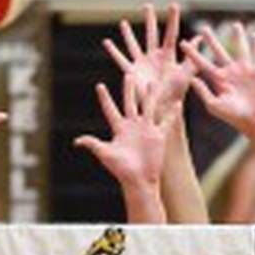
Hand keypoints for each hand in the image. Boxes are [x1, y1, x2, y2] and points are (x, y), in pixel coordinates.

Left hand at [74, 75, 169, 191]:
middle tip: (128, 74)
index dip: (104, 98)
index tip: (99, 86)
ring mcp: (146, 130)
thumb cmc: (120, 169)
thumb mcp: (105, 154)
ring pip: (149, 107)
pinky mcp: (158, 135)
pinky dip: (172, 113)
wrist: (139, 180)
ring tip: (152, 82)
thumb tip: (77, 141)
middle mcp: (132, 126)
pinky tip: (178, 103)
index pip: (110, 109)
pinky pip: (166, 121)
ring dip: (150, 95)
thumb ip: (93, 144)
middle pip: (130, 103)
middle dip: (128, 89)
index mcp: (119, 129)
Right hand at [103, 3, 194, 120]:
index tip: (173, 4)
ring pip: (134, 44)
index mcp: (168, 56)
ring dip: (128, 34)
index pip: (171, 33)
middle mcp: (155, 57)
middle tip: (147, 6)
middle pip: (151, 34)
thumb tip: (200, 39)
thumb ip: (192, 56)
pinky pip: (121, 59)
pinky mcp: (132, 72)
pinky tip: (107, 42)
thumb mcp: (186, 73)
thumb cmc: (176, 93)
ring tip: (123, 23)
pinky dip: (113, 51)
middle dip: (150, 20)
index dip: (172, 19)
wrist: (162, 107)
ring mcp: (142, 64)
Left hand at [181, 23, 254, 136]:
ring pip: (239, 49)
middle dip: (211, 40)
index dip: (192, 53)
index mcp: (217, 80)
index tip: (182, 43)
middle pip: (218, 52)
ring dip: (237, 37)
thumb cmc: (233, 116)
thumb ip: (203, 92)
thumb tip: (192, 79)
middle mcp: (229, 72)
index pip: (202, 63)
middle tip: (204, 28)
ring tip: (235, 25)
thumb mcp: (214, 106)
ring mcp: (244, 71)